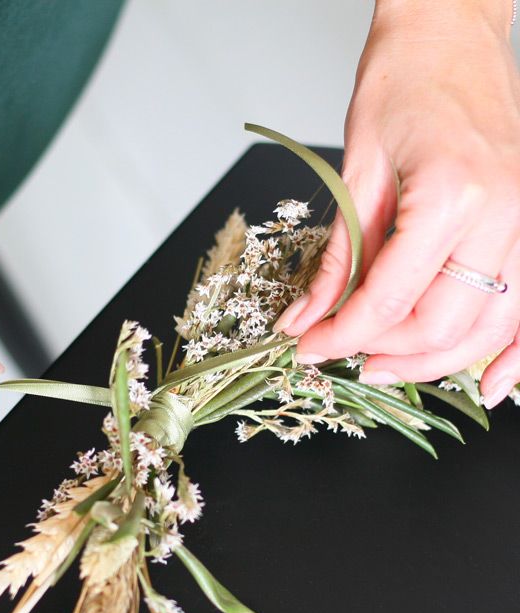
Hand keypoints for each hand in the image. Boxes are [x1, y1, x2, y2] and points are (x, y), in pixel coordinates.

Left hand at [274, 0, 519, 405]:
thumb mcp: (354, 175)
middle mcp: (506, 213)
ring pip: (492, 326)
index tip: (307, 347)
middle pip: (445, 324)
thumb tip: (305, 320)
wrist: (448, 39)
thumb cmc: (401, 87)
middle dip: (387, 354)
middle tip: (342, 358)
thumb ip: (338, 259)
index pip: (391, 299)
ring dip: (435, 360)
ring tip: (386, 365)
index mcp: (454, 195)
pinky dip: (511, 350)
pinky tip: (492, 383)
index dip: (342, 335)